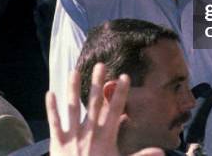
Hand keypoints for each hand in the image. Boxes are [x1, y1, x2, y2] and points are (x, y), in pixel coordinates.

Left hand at [47, 63, 163, 155]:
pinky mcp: (58, 141)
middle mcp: (89, 132)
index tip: (124, 76)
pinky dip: (51, 108)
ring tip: (74, 72)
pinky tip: (50, 93)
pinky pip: (54, 122)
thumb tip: (162, 151)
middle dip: (98, 83)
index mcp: (106, 137)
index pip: (115, 110)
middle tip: (100, 65)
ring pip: (72, 108)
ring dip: (73, 89)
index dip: (120, 93)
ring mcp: (73, 136)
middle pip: (95, 103)